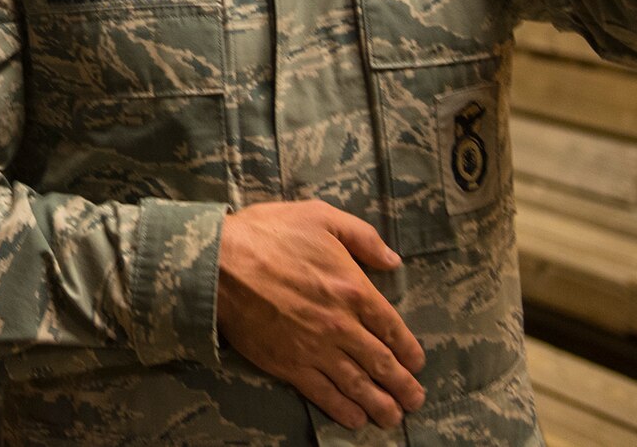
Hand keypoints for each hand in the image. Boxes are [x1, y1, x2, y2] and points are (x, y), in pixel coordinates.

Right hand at [216, 200, 424, 429]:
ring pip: (357, 384)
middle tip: (415, 400)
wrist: (219, 262)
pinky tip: (356, 419)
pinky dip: (344, 410)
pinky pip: (324, 394)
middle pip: (381, 362)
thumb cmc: (268, 234)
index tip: (417, 363)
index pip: (392, 327)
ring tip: (394, 418)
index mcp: (353, 288)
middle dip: (402, 385)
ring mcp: (315, 348)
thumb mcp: (320, 217)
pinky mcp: (289, 365)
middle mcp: (341, 325)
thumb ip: (362, 237)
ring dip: (381, 404)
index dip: (409, 350)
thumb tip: (393, 260)